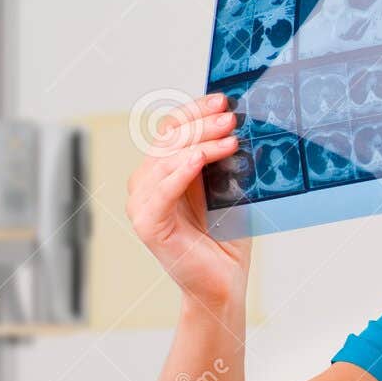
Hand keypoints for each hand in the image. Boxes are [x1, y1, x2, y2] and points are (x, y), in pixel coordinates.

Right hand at [125, 92, 251, 309]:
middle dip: (201, 125)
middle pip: (167, 140)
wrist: (225, 281)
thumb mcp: (229, 187)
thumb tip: (238, 121)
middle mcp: (148, 184)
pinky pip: (160, 193)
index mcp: (164, 171)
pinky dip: (178, 173)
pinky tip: (197, 160)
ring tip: (230, 139)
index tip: (223, 99)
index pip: (170, 129)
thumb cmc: (227, 236)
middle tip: (231, 117)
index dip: (194, 111)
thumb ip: (223, 159)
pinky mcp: (148, 226)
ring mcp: (143, 204)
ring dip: (198, 145)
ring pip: (164, 161)